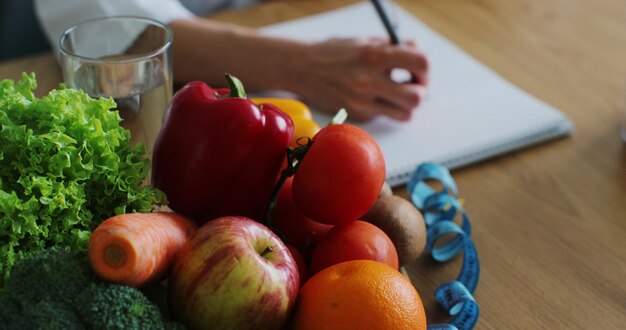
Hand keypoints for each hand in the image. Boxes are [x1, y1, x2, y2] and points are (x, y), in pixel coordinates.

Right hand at [291, 38, 427, 120]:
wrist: (302, 68)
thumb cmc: (333, 53)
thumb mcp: (364, 42)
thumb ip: (393, 47)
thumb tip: (417, 50)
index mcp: (374, 55)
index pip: (420, 64)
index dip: (426, 68)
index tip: (420, 69)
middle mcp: (369, 81)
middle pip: (417, 97)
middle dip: (421, 91)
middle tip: (413, 85)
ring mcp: (362, 102)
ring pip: (405, 114)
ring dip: (406, 105)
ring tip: (396, 93)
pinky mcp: (357, 115)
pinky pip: (384, 116)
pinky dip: (384, 108)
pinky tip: (372, 96)